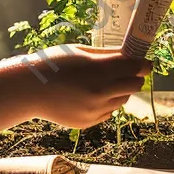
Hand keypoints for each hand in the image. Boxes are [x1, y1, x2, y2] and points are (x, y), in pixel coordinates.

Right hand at [19, 44, 148, 128]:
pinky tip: (90, 94)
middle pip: (134, 85)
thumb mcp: (80, 51)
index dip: (143, 64)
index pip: (136, 68)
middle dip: (133, 77)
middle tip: (126, 70)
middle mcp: (101, 92)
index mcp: (99, 70)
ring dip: (119, 90)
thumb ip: (107, 54)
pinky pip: (108, 112)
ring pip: (122, 100)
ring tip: (101, 82)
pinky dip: (106, 104)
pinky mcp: (89, 122)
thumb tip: (129, 54)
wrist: (29, 89)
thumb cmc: (53, 63)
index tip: (145, 62)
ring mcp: (95, 110)